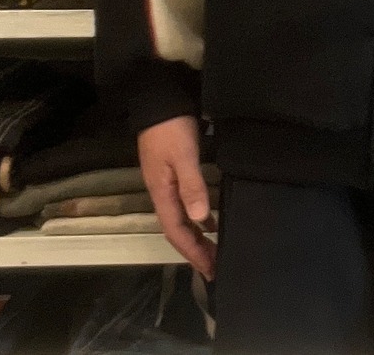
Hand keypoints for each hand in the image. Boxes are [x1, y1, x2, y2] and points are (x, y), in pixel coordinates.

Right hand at [139, 116, 215, 280]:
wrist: (158, 102)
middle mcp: (162, 193)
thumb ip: (191, 186)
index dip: (193, 252)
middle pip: (179, 230)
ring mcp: (167, 184)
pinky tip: (210, 220)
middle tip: (215, 267)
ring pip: (182, 219)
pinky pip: (185, 205)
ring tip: (215, 251)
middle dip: (196, 250)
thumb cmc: (172, 129)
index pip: (177, 232)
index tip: (209, 270)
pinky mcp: (174, 174)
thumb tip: (201, 219)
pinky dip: (198, 217)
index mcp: (162, 193)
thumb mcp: (183, 156)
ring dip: (198, 236)